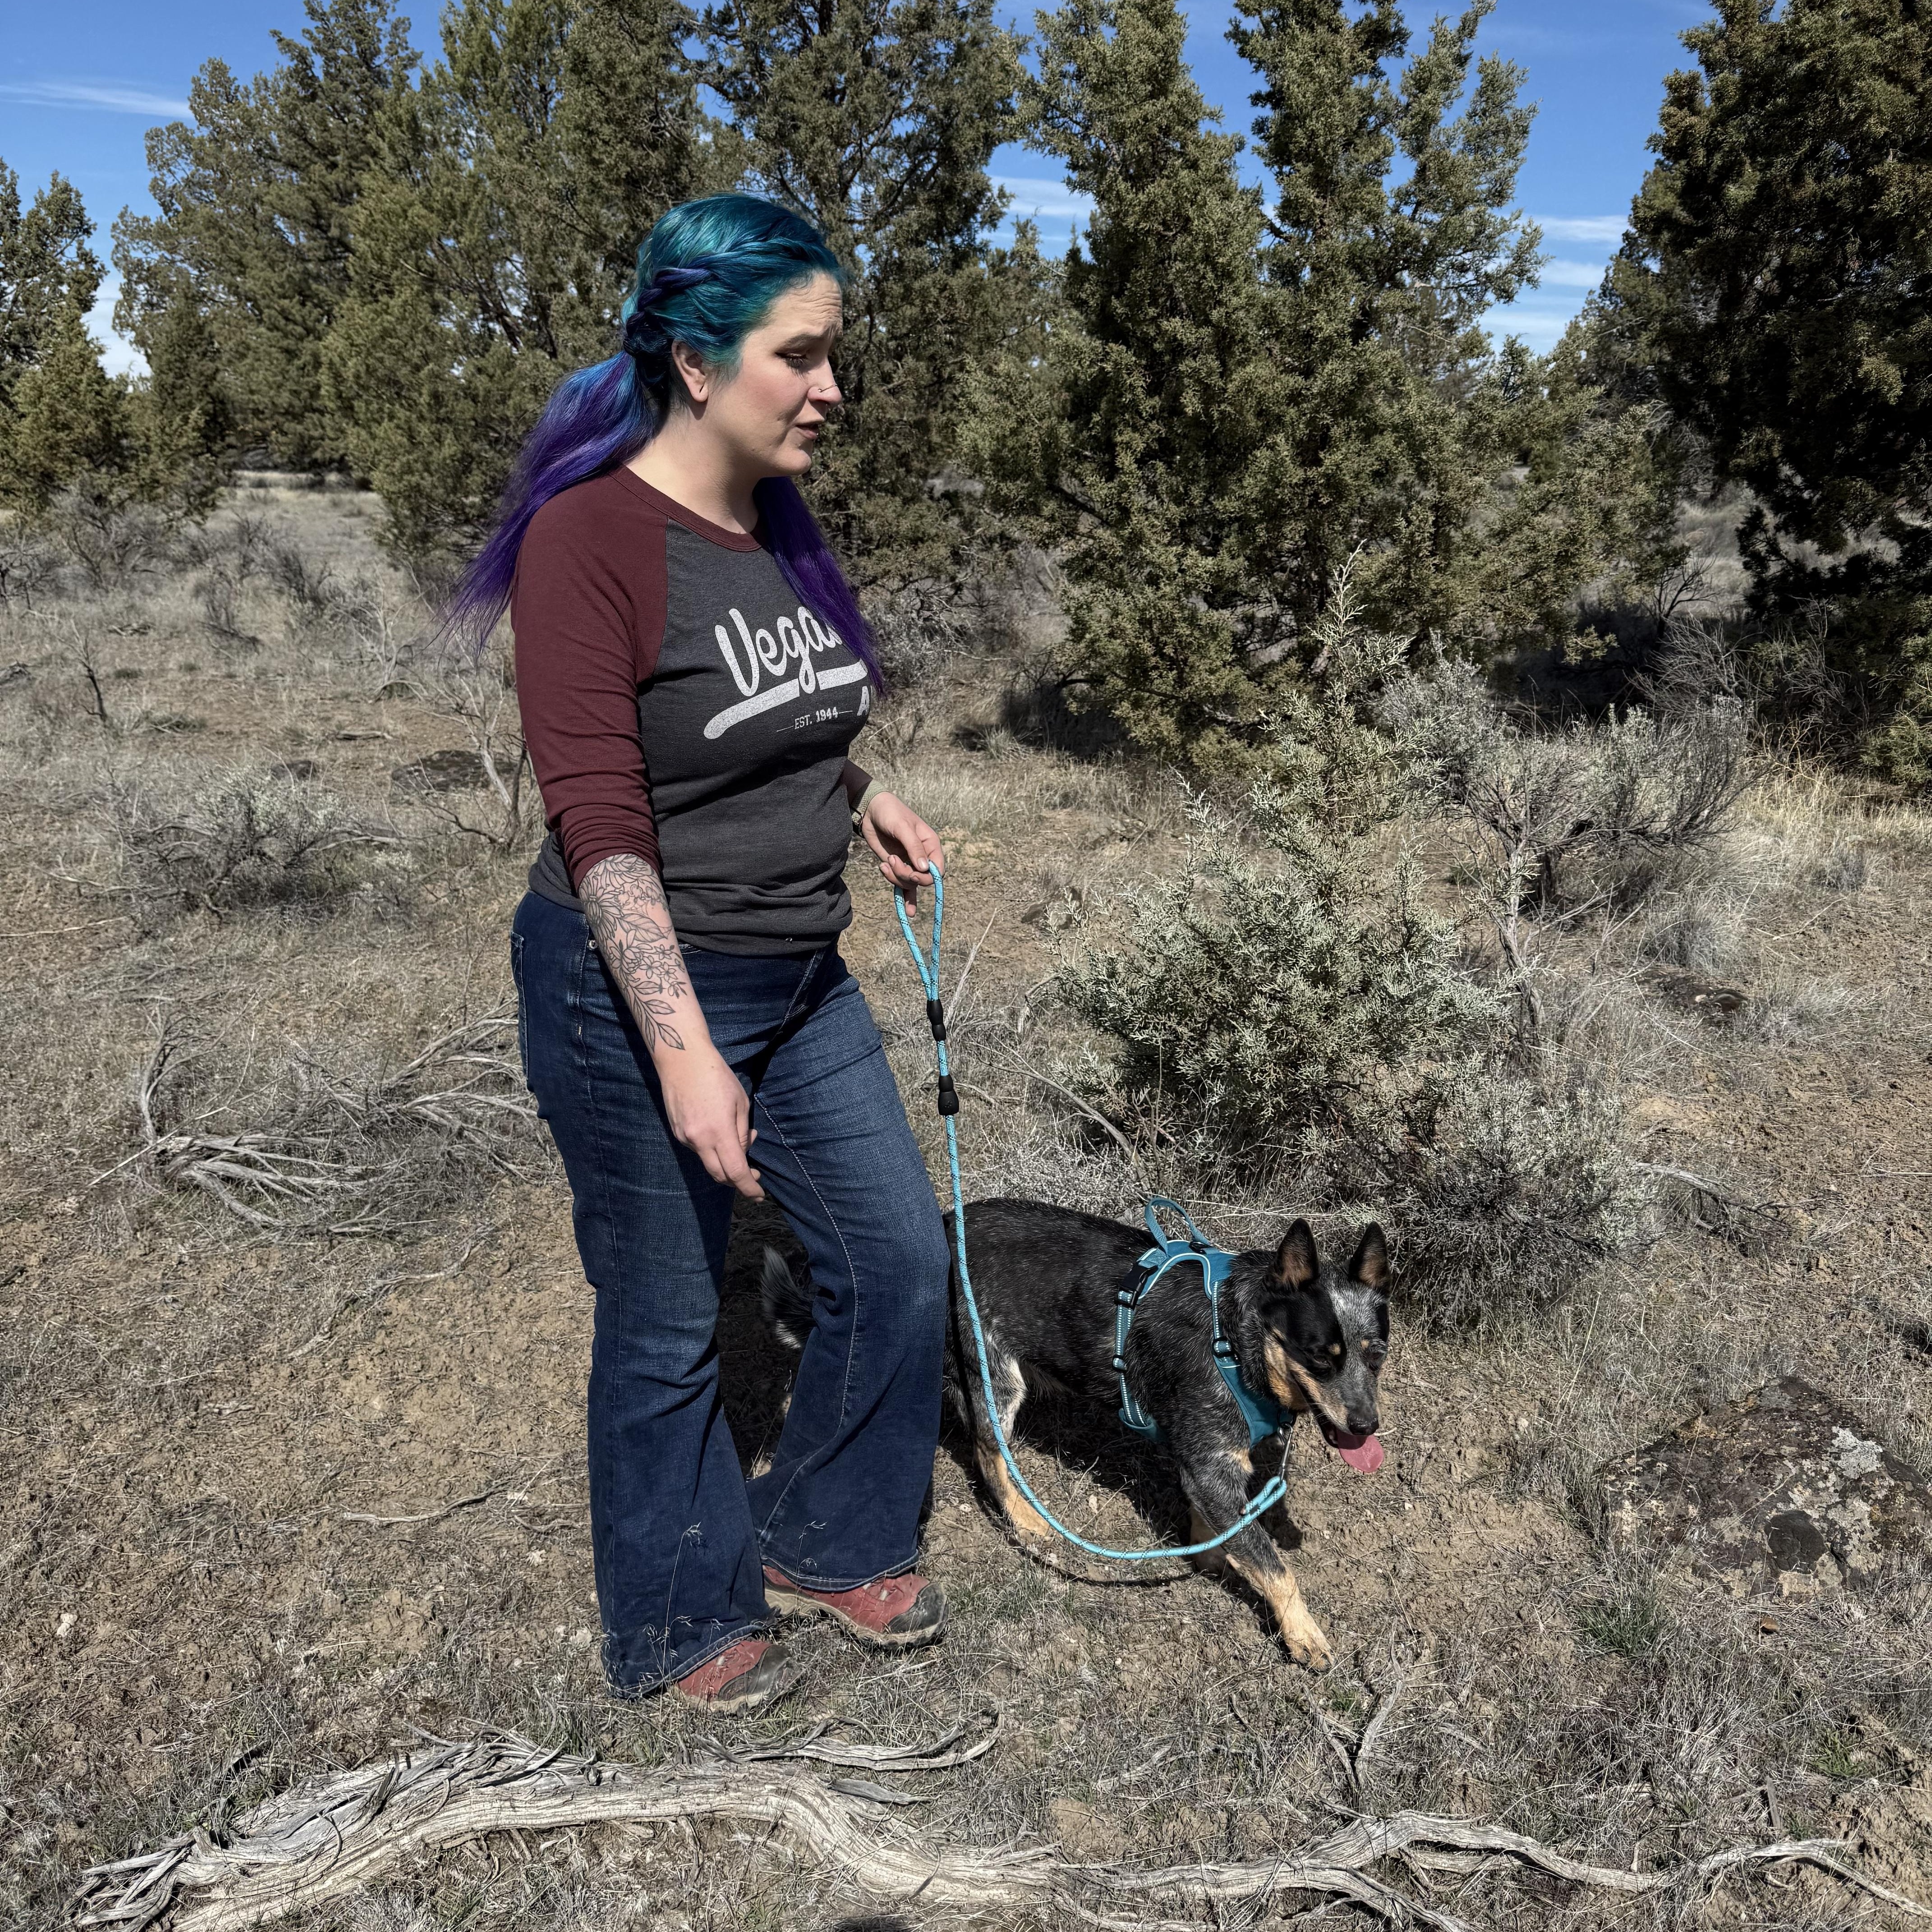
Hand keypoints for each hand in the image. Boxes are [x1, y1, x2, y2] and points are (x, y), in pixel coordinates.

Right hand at [657, 1044, 763, 1198]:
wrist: (681, 1059)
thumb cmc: (716, 1076)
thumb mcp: (740, 1103)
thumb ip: (741, 1133)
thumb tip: (743, 1151)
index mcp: (718, 1132)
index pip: (735, 1172)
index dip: (748, 1188)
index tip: (759, 1195)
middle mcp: (698, 1140)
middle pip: (719, 1175)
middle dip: (737, 1181)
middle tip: (753, 1176)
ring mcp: (684, 1137)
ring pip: (708, 1162)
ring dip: (725, 1161)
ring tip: (739, 1139)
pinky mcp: (677, 1132)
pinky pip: (698, 1150)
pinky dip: (712, 1149)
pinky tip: (720, 1131)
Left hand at [859, 790, 944, 901]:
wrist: (871, 811)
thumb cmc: (891, 813)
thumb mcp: (903, 827)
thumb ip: (914, 847)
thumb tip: (924, 869)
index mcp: (931, 845)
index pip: (938, 870)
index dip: (927, 877)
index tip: (912, 872)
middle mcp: (922, 857)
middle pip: (922, 879)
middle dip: (907, 876)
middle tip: (892, 862)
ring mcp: (909, 863)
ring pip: (909, 883)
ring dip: (896, 878)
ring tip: (885, 863)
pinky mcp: (896, 867)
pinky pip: (903, 886)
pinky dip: (905, 897)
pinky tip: (908, 912)